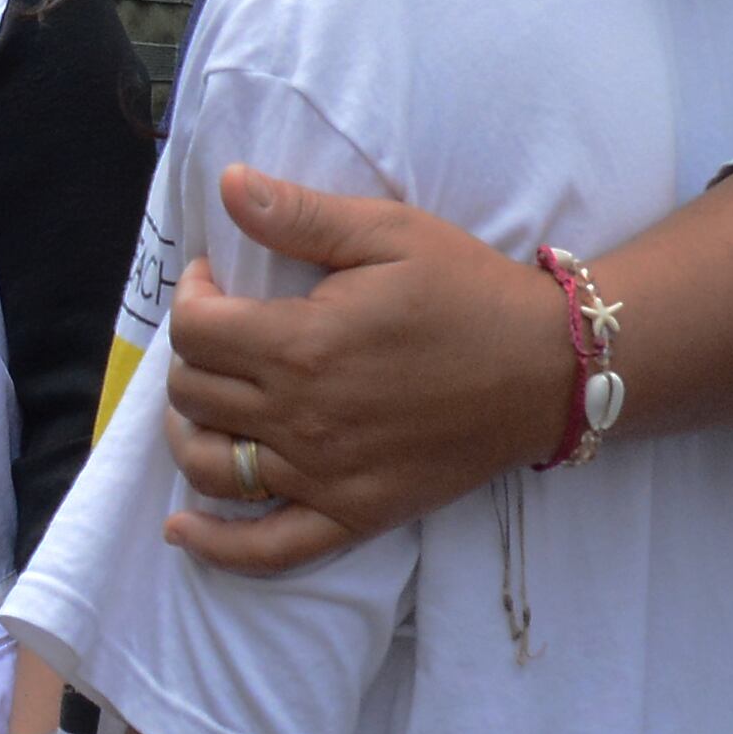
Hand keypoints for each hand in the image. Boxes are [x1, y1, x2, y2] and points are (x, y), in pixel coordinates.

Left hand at [154, 169, 572, 575]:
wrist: (549, 369)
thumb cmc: (468, 291)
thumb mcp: (388, 232)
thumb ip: (301, 215)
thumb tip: (228, 184)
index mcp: (302, 344)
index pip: (193, 330)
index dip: (191, 297)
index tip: (215, 281)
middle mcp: (302, 418)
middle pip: (193, 393)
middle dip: (193, 356)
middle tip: (224, 332)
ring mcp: (325, 477)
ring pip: (210, 466)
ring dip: (189, 432)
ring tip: (205, 404)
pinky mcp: (355, 516)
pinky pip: (268, 549)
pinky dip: (217, 546)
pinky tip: (183, 531)